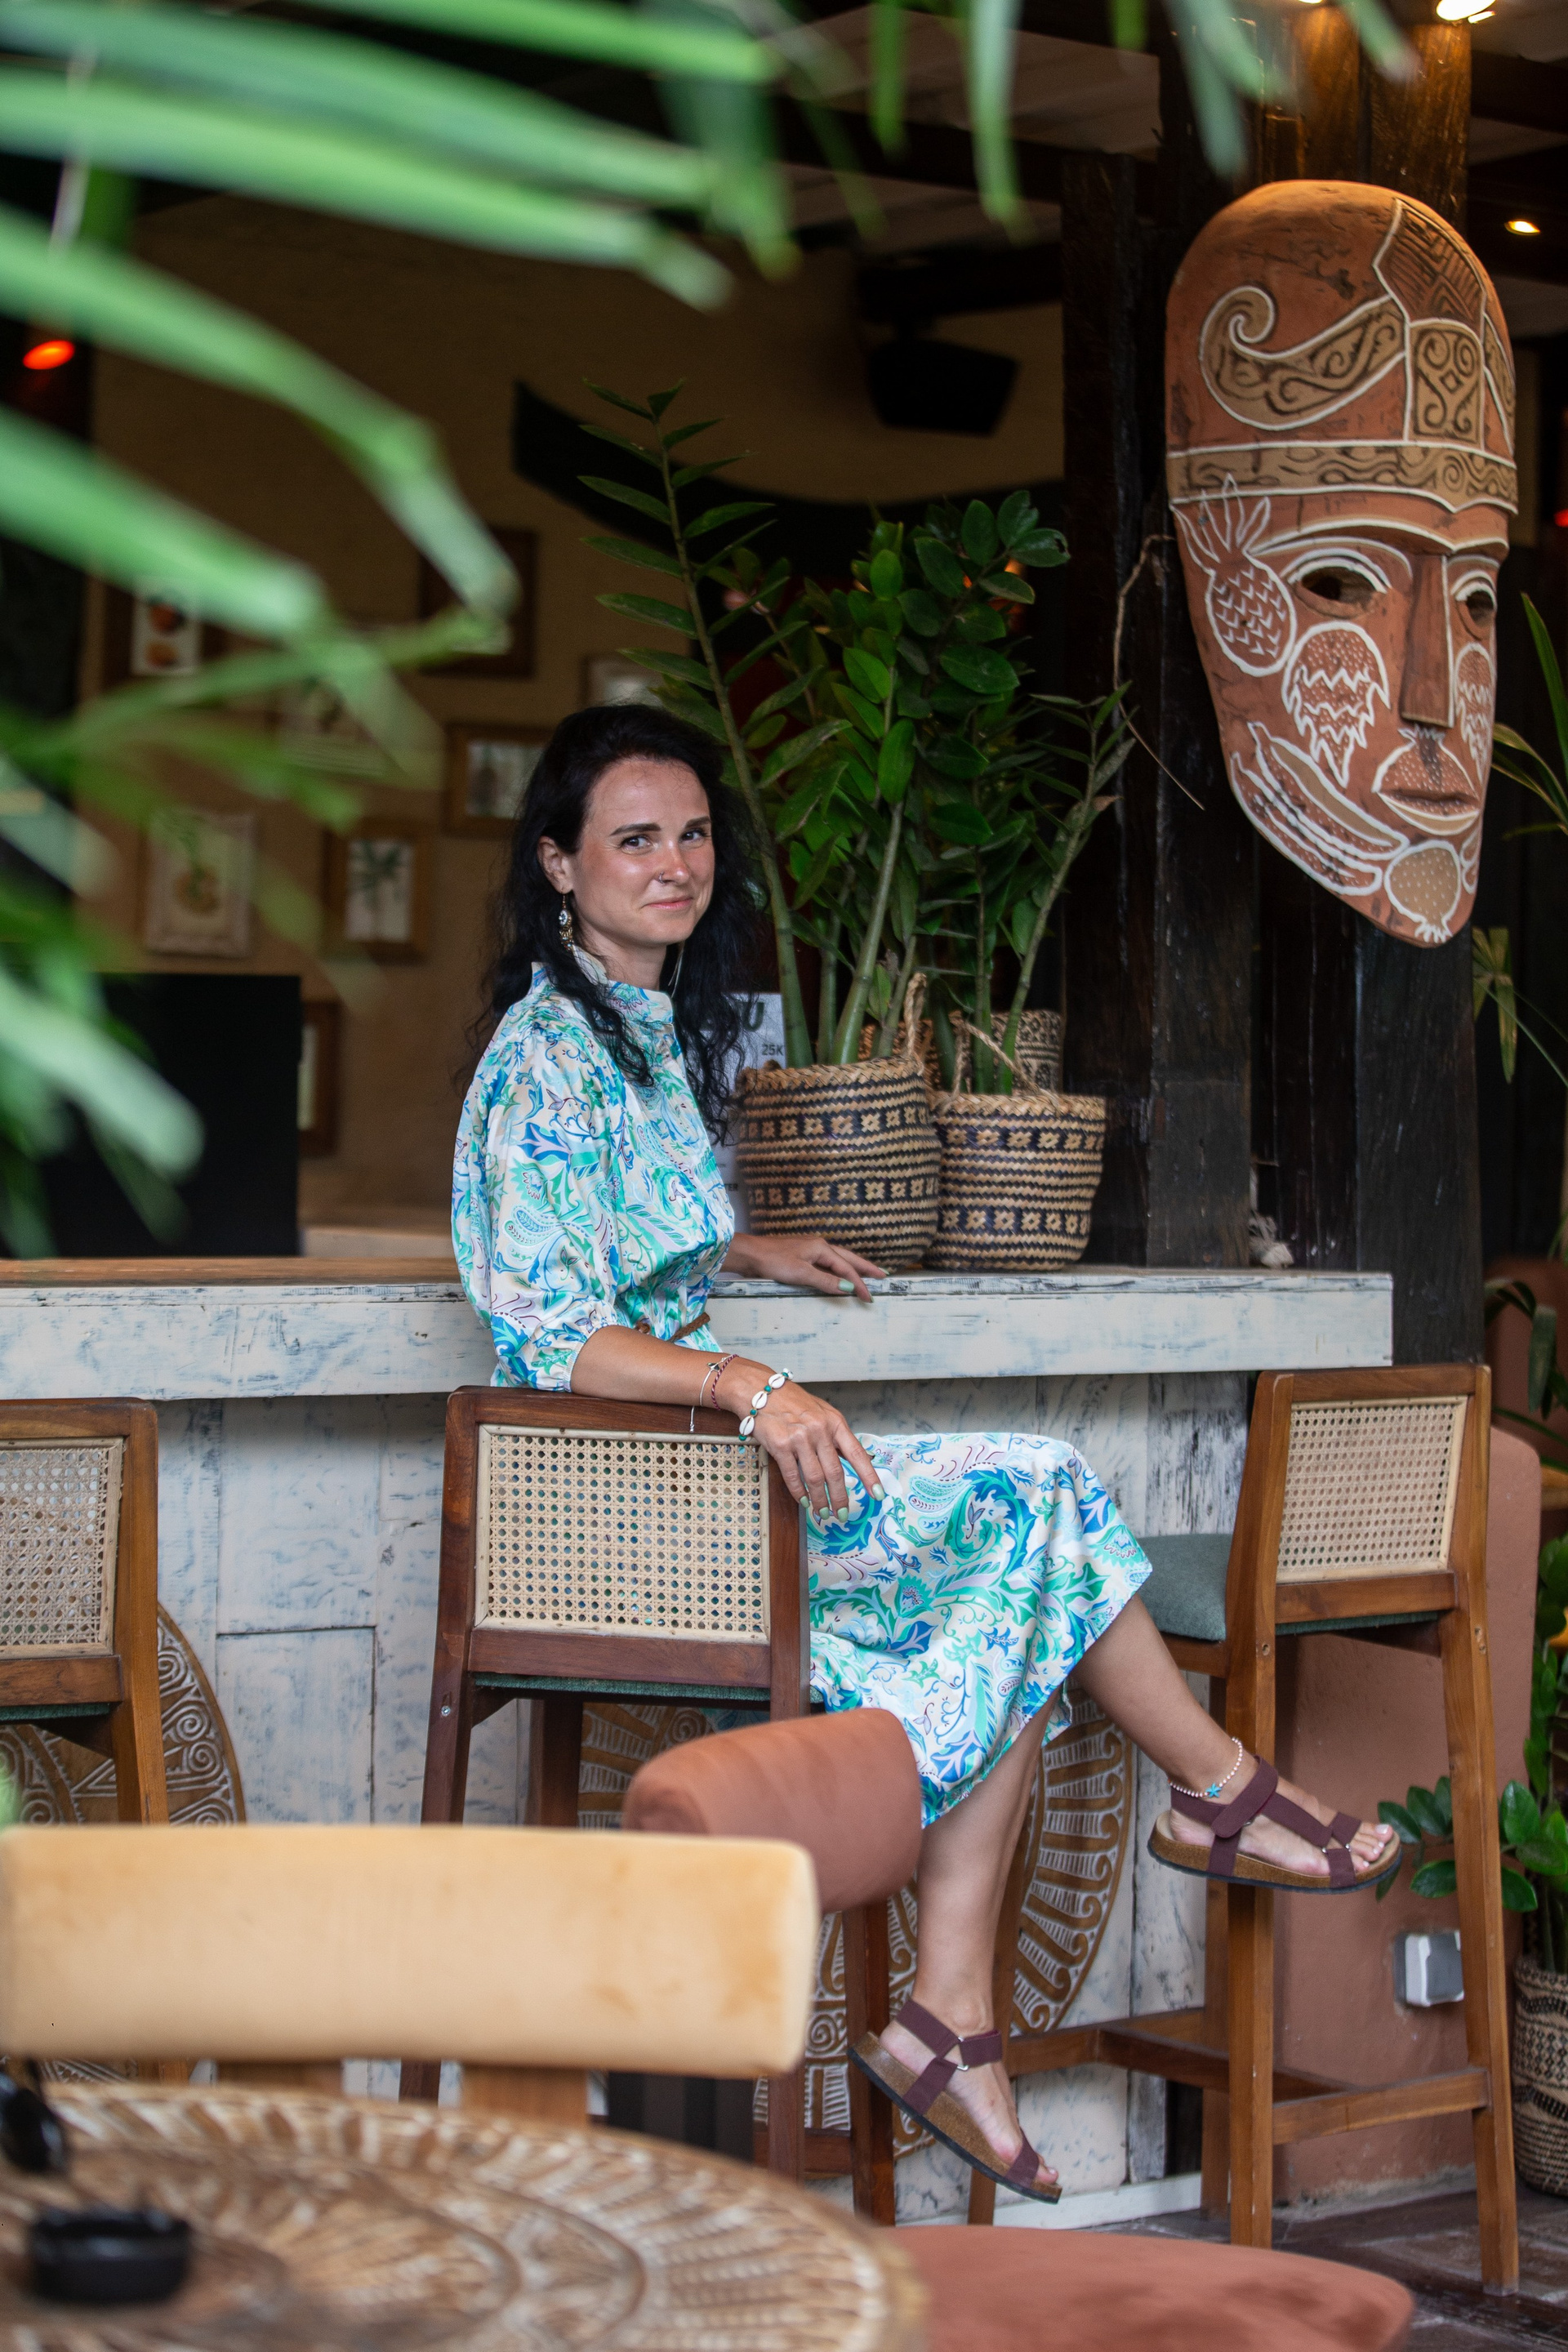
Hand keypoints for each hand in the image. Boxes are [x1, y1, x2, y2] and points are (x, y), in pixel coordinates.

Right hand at [714, 1359, 882, 1520]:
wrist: (761, 1391)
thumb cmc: (793, 1402)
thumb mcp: (823, 1413)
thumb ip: (836, 1435)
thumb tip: (852, 1459)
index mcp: (835, 1422)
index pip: (857, 1454)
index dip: (869, 1477)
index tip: (878, 1494)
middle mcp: (820, 1430)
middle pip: (835, 1473)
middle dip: (840, 1498)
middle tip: (843, 1513)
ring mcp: (800, 1438)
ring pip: (815, 1478)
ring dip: (820, 1500)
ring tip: (822, 1512)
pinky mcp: (780, 1446)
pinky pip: (793, 1476)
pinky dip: (799, 1492)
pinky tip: (804, 1500)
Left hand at [723, 1230, 886, 1304]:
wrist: (750, 1254)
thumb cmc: (773, 1261)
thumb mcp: (801, 1273)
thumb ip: (826, 1280)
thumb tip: (848, 1287)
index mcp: (822, 1248)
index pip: (847, 1268)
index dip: (860, 1283)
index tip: (870, 1297)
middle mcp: (819, 1246)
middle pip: (849, 1258)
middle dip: (866, 1268)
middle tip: (883, 1276)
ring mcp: (811, 1249)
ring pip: (839, 1259)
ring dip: (854, 1267)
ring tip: (868, 1274)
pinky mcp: (802, 1255)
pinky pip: (828, 1262)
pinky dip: (839, 1269)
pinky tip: (840, 1273)